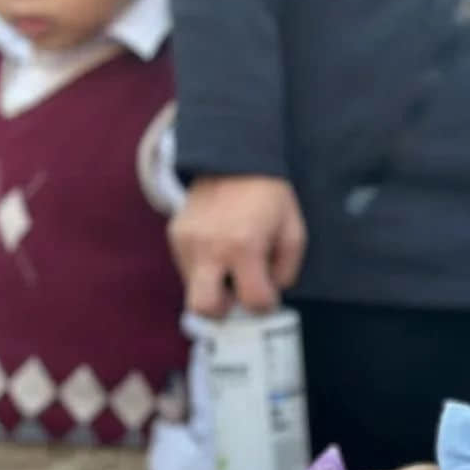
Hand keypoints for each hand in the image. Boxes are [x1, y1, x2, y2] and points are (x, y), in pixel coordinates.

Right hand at [169, 175, 306, 316]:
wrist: (234, 158)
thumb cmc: (269, 198)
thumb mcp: (293, 233)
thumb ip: (285, 272)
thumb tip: (269, 294)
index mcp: (244, 246)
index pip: (253, 301)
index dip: (265, 304)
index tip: (268, 293)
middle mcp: (210, 248)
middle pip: (204, 308)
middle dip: (223, 311)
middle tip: (237, 295)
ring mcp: (187, 242)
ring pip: (194, 290)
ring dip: (214, 287)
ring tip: (231, 263)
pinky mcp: (175, 235)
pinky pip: (188, 269)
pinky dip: (204, 269)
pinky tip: (219, 249)